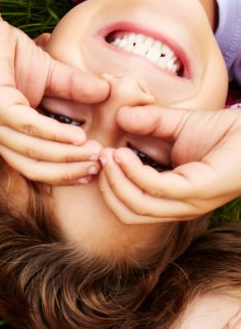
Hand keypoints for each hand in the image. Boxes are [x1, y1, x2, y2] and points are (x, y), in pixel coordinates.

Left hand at [0, 17, 108, 183]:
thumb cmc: (10, 54)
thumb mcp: (50, 75)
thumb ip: (74, 87)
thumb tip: (106, 92)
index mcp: (8, 136)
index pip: (36, 166)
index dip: (65, 173)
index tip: (94, 171)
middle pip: (34, 168)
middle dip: (68, 171)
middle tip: (97, 167)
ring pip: (33, 152)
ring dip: (66, 156)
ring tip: (93, 153)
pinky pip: (28, 127)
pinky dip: (54, 134)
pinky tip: (77, 136)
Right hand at [97, 105, 240, 222]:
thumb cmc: (227, 132)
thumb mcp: (178, 125)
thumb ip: (150, 122)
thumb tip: (120, 116)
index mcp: (172, 199)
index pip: (129, 208)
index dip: (109, 186)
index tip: (100, 157)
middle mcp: (179, 207)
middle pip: (128, 213)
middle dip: (107, 187)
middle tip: (100, 157)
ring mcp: (188, 203)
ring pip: (137, 206)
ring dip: (116, 181)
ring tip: (108, 155)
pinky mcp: (197, 191)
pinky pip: (155, 188)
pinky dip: (133, 172)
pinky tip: (123, 153)